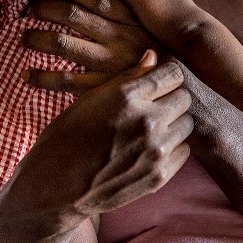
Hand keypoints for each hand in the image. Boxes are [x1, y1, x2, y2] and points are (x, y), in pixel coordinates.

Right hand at [0, 50, 193, 227]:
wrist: (55, 187)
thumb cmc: (67, 137)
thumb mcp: (90, 99)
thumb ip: (127, 77)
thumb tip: (152, 55)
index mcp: (127, 98)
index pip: (173, 74)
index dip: (165, 77)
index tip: (157, 84)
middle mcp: (146, 122)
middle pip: (184, 98)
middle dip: (171, 99)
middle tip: (153, 108)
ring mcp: (155, 151)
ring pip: (186, 124)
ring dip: (173, 124)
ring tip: (150, 130)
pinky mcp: (160, 175)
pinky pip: (184, 151)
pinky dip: (171, 149)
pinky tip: (149, 150)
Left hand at [21, 0, 157, 94]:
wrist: (186, 92)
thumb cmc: (167, 58)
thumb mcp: (154, 29)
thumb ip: (130, 16)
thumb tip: (100, 0)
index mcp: (131, 19)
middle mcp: (117, 36)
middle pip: (72, 15)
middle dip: (45, 9)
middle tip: (29, 9)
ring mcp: (109, 62)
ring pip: (63, 43)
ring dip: (37, 38)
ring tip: (23, 38)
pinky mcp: (102, 87)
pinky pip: (65, 81)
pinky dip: (42, 78)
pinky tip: (27, 75)